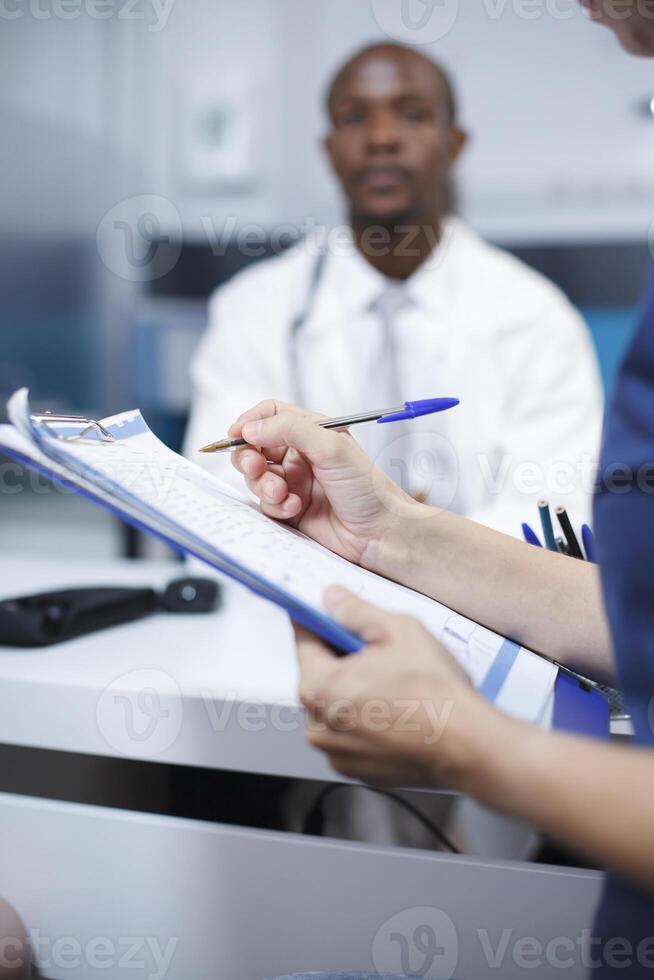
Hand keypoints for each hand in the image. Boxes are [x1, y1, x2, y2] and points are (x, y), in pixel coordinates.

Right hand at [228, 400, 421, 565]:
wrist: (380, 533)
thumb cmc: (368, 488)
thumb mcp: (332, 447)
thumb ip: (290, 430)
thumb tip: (251, 428)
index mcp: (312, 432)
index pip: (271, 415)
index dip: (251, 422)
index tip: (236, 433)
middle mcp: (301, 455)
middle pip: (255, 447)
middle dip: (249, 457)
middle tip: (256, 467)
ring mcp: (294, 482)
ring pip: (256, 477)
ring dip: (263, 485)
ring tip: (282, 494)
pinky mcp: (291, 509)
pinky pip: (266, 504)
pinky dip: (275, 506)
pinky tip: (295, 508)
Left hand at [295, 586, 507, 788]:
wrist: (467, 745)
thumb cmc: (433, 692)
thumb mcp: (396, 630)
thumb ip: (355, 611)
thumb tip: (333, 599)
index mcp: (319, 687)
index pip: (304, 640)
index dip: (320, 621)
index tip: (328, 614)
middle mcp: (318, 724)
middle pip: (320, 675)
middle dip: (344, 659)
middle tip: (380, 652)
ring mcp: (336, 751)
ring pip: (336, 705)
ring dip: (355, 691)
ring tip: (394, 685)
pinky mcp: (356, 769)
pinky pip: (351, 733)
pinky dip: (366, 720)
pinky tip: (397, 711)